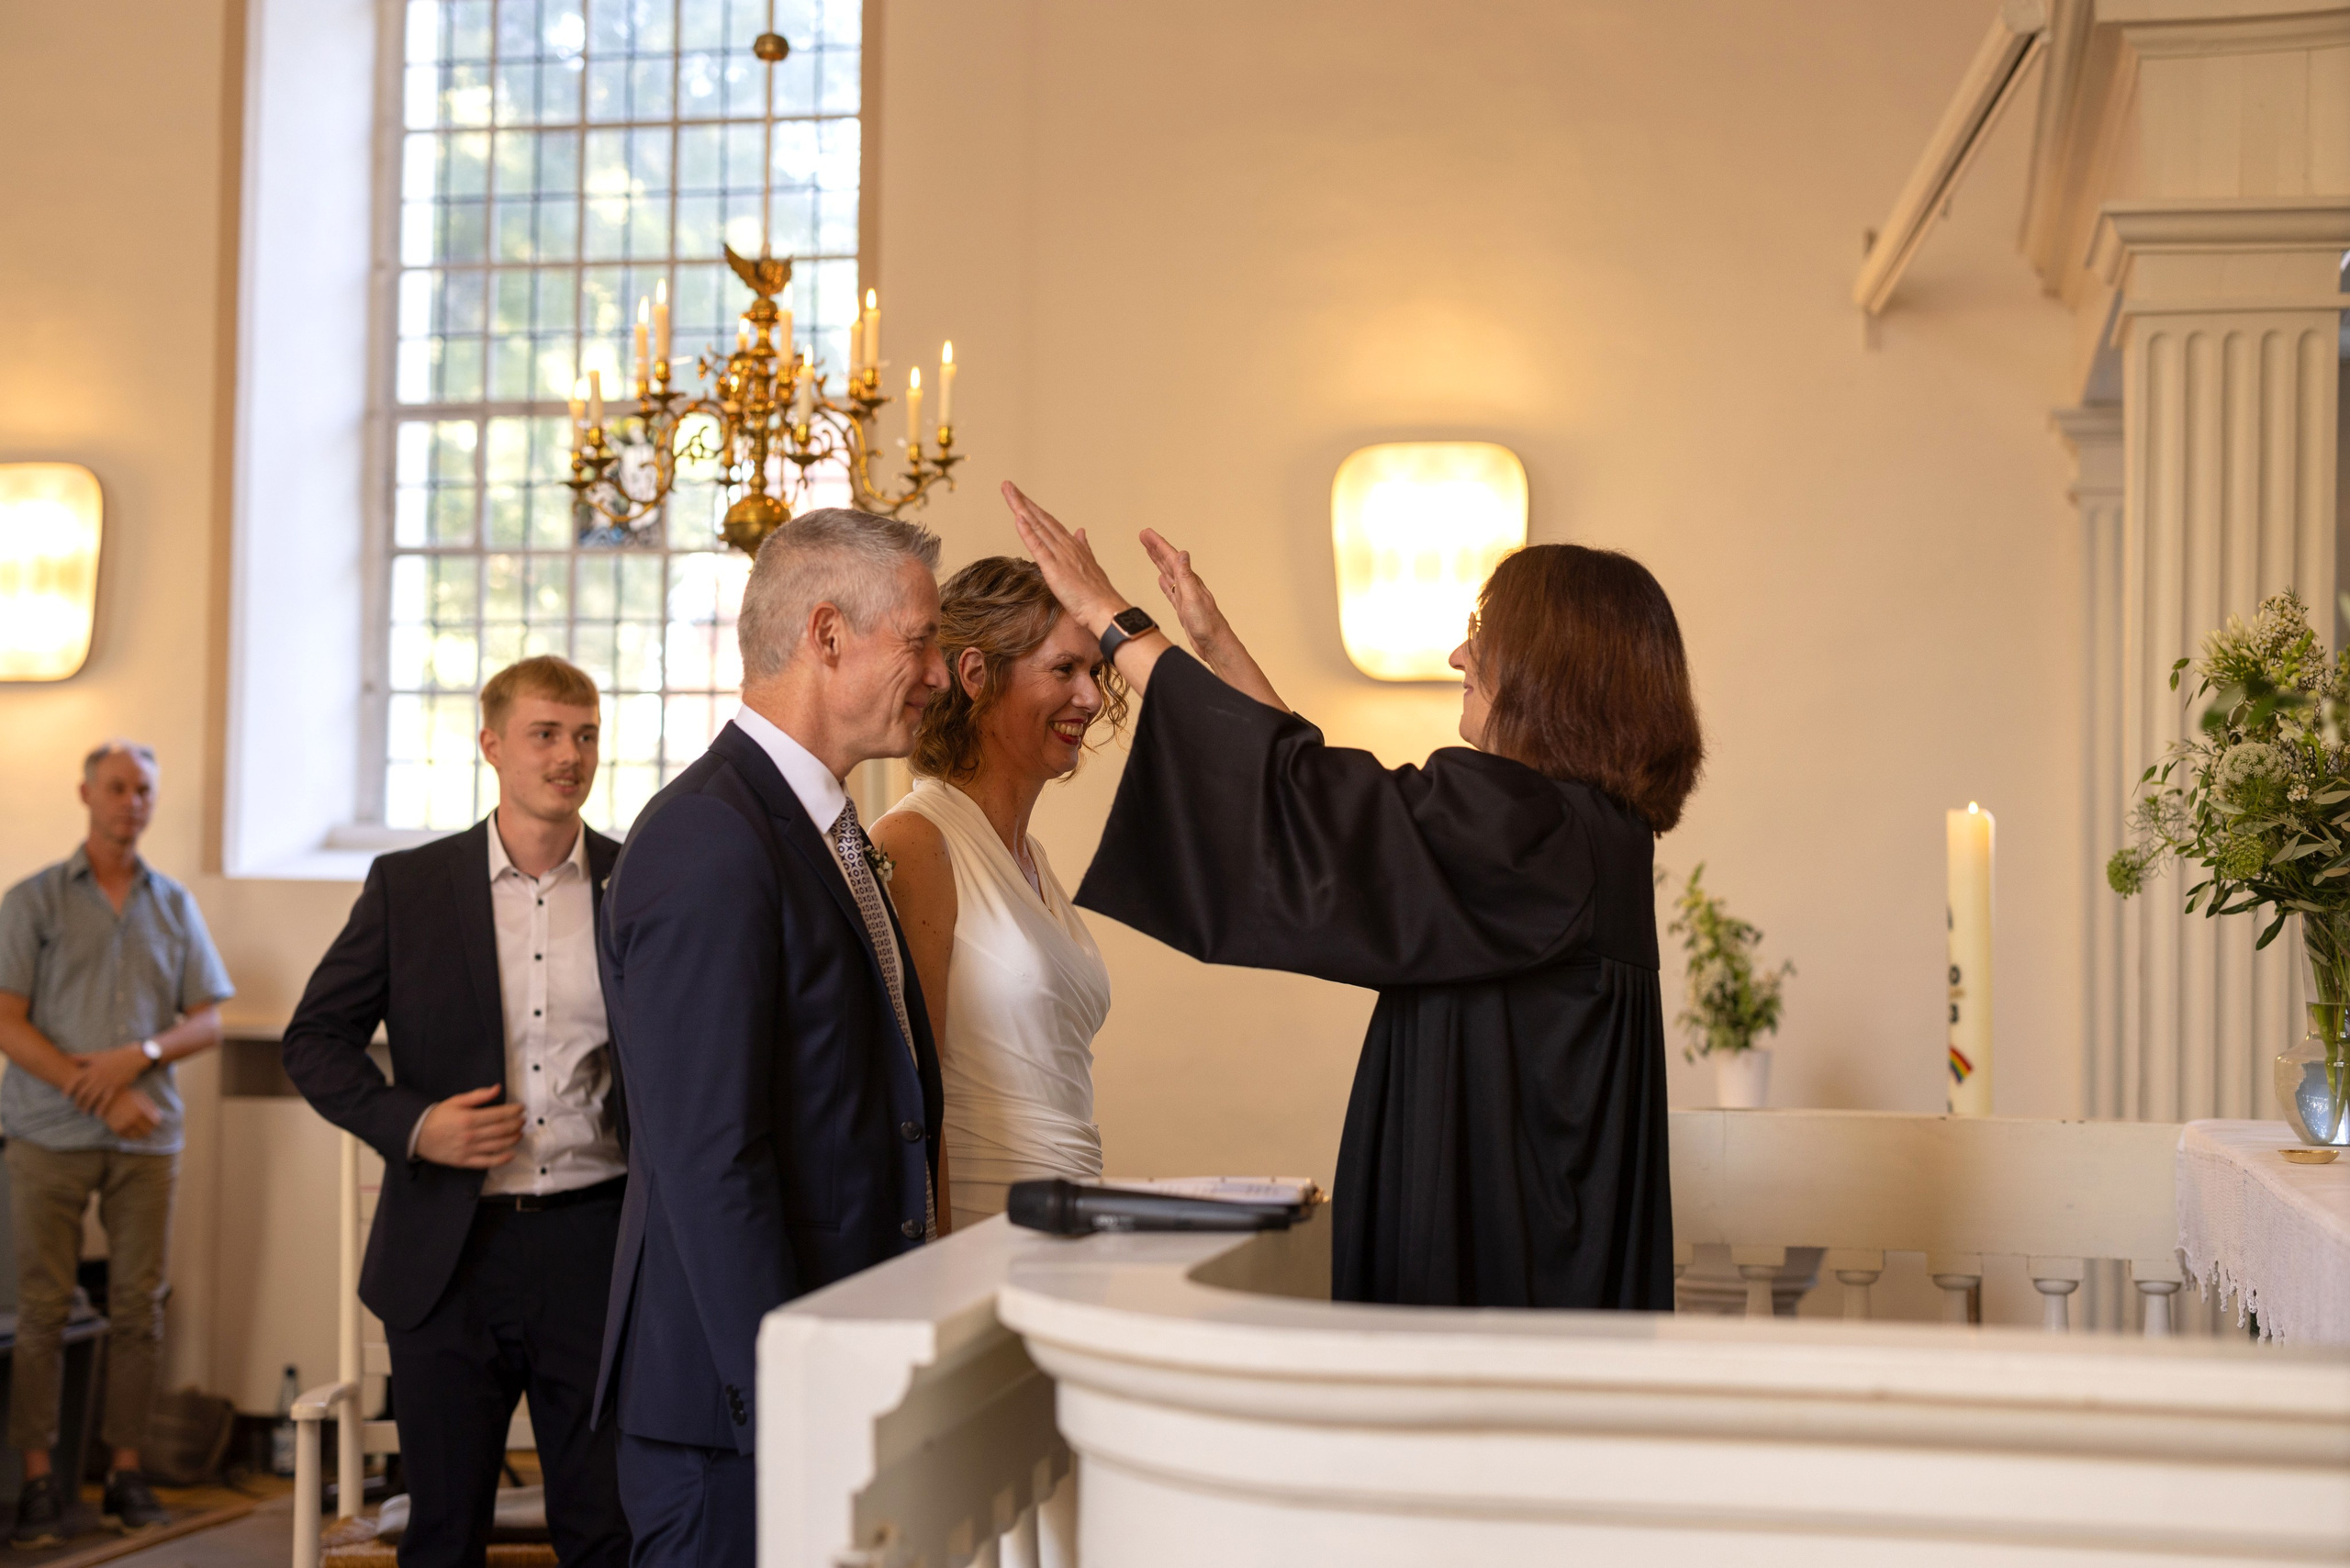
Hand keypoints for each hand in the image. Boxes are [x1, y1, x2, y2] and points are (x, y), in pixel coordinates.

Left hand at [69, 1044, 150, 1114]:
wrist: (133, 1058)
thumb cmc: (113, 1057)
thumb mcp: (96, 1056)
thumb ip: (81, 1058)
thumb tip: (67, 1057)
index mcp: (91, 1069)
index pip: (75, 1080)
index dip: (68, 1089)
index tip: (65, 1096)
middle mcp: (97, 1076)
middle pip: (83, 1091)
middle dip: (77, 1101)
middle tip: (76, 1106)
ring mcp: (107, 1082)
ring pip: (93, 1097)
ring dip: (87, 1106)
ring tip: (84, 1112)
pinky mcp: (116, 1087)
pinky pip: (106, 1100)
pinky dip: (101, 1108)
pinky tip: (98, 1114)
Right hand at [101, 1089, 160, 1140]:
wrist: (108, 1099)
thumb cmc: (128, 1096)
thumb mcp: (142, 1097)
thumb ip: (151, 1107)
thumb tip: (158, 1117)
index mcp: (141, 1111)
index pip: (155, 1123)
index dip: (155, 1122)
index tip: (154, 1120)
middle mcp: (133, 1120)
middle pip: (147, 1131)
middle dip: (149, 1128)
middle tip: (147, 1125)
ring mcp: (125, 1126)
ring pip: (138, 1136)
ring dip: (140, 1132)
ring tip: (138, 1126)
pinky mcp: (117, 1130)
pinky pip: (129, 1137)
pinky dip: (132, 1134)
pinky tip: (131, 1127)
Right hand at [415, 1085, 524, 1168]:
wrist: (417, 1135)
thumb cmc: (438, 1117)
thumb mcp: (456, 1101)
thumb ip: (478, 1096)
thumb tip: (497, 1088)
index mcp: (469, 1118)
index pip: (498, 1115)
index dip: (513, 1111)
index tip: (521, 1108)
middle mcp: (471, 1135)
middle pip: (501, 1130)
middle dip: (516, 1124)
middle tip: (523, 1120)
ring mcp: (468, 1150)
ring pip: (497, 1146)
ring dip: (512, 1139)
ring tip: (519, 1133)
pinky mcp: (465, 1161)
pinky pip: (487, 1162)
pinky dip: (501, 1159)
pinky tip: (510, 1154)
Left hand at [1001, 482, 1127, 634]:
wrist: (1105, 609)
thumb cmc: (1097, 593)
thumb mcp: (1090, 564)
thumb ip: (1083, 546)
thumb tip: (1080, 531)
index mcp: (1071, 545)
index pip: (1049, 521)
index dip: (1034, 508)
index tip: (1020, 495)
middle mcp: (1065, 545)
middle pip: (1040, 518)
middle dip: (1022, 501)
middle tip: (1007, 485)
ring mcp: (1059, 555)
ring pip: (1037, 527)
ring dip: (1021, 508)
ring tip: (1008, 492)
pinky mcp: (1054, 569)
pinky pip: (1038, 547)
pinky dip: (1027, 532)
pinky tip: (1018, 518)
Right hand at [1139, 529, 1233, 655]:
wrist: (1214, 644)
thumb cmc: (1206, 624)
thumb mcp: (1193, 597)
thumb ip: (1186, 576)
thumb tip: (1182, 553)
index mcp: (1188, 581)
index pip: (1170, 558)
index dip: (1157, 544)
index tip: (1145, 533)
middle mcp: (1187, 585)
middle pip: (1168, 562)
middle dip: (1155, 548)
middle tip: (1143, 536)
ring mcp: (1185, 596)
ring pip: (1168, 574)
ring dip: (1158, 561)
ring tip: (1149, 551)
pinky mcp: (1183, 608)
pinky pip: (1170, 590)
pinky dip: (1164, 583)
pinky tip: (1161, 579)